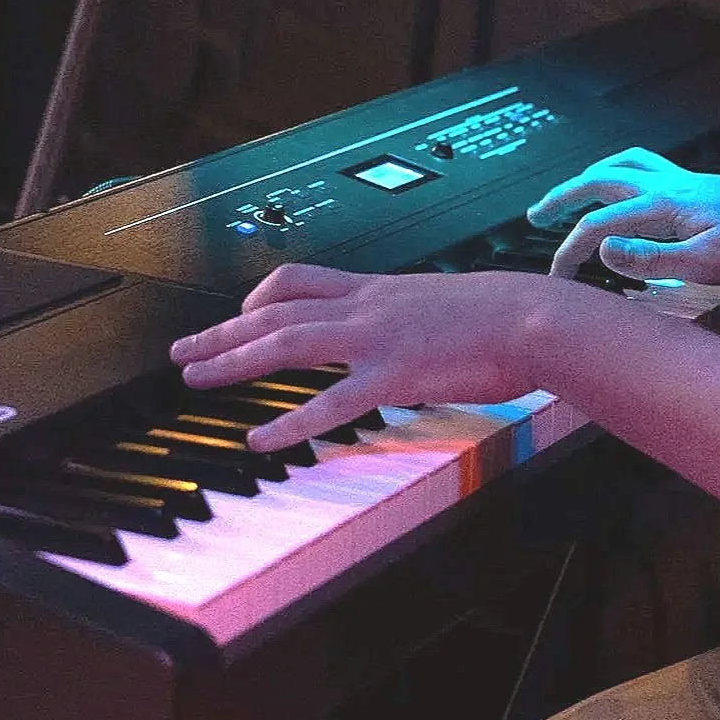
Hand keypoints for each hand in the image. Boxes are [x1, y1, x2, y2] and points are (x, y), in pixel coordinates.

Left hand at [168, 263, 608, 450]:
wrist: (536, 317)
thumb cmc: (505, 318)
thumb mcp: (444, 307)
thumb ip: (412, 320)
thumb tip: (405, 339)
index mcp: (378, 290)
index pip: (299, 279)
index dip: (257, 298)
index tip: (235, 315)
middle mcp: (366, 306)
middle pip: (274, 310)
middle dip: (222, 331)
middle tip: (183, 350)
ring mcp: (375, 338)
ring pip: (285, 342)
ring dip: (232, 360)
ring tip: (194, 377)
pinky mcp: (394, 374)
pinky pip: (330, 402)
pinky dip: (289, 422)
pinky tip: (260, 439)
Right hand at [526, 147, 719, 284]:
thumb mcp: (709, 264)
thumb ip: (652, 259)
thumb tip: (601, 248)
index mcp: (663, 206)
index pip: (599, 225)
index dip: (569, 252)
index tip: (554, 280)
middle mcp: (668, 185)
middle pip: (600, 179)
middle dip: (564, 196)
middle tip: (536, 214)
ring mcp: (685, 181)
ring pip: (624, 165)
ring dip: (591, 176)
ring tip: (574, 191)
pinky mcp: (700, 186)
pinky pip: (648, 167)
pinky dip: (623, 172)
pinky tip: (631, 192)